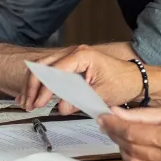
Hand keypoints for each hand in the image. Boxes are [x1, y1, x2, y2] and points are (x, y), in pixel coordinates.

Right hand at [19, 45, 142, 113]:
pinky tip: (32, 94)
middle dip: (33, 86)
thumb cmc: (122, 82)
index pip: (54, 71)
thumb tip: (61, 107)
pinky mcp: (70, 65)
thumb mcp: (101, 94)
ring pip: (42, 68)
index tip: (39, 104)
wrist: (134, 79)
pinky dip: (40, 83)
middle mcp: (74, 53)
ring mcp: (71, 57)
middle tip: (29, 104)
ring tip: (27, 102)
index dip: (44, 89)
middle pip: (42, 66)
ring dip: (33, 85)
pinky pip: (49, 71)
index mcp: (82, 56)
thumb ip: (80, 100)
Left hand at [98, 105, 160, 160]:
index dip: (114, 125)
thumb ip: (145, 113)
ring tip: (124, 137)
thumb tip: (118, 112)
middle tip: (109, 124)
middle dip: (116, 135)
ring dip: (125, 150)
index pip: (133, 132)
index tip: (103, 117)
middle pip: (131, 149)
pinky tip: (139, 151)